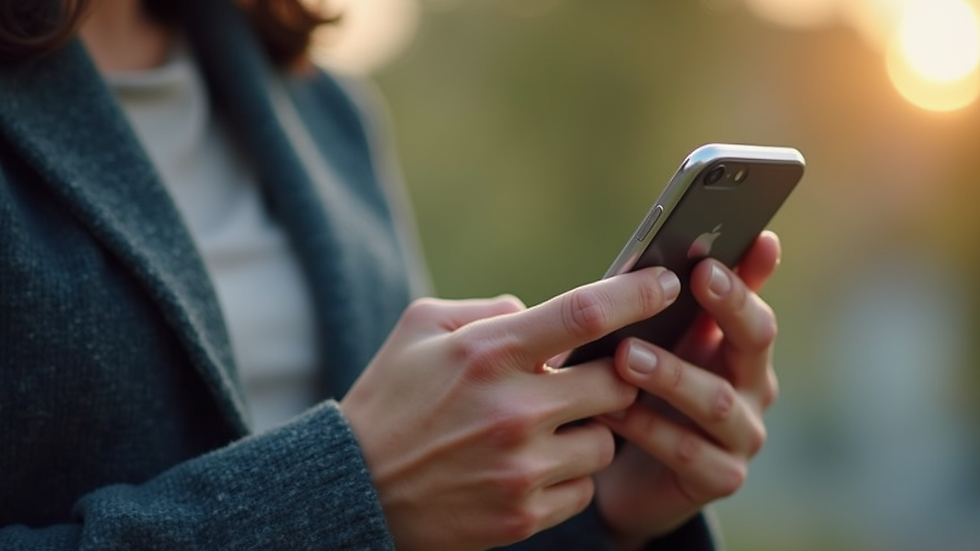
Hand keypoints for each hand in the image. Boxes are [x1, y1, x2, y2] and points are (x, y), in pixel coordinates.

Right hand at [340, 267, 681, 550]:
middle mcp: (513, 410)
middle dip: (614, 376)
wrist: (354, 490)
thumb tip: (541, 314)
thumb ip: (488, 311)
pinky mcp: (523, 516)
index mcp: (488, 353)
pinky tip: (532, 465)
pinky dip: (570, 474)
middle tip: (590, 377)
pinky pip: (585, 488)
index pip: (584, 313)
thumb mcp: (420, 329)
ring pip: (606, 441)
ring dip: (589, 429)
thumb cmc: (390, 399)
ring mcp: (521, 468)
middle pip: (616, 382)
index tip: (665, 283)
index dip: (636, 293)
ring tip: (545, 428)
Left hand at [594, 232, 781, 549]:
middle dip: (731, 305)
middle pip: (756, 340)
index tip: (747, 238)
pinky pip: (687, 450)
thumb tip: (658, 251)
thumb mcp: (649, 344)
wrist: (626, 479)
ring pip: (717, 400)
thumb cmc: (639, 394)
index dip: (752, 272)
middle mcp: (752, 386)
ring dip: (672, 374)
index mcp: (736, 346)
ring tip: (626, 354)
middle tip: (699, 276)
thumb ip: (661, 306)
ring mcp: (742, 435)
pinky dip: (648, 428)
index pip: (753, 299)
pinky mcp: (719, 478)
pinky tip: (611, 412)